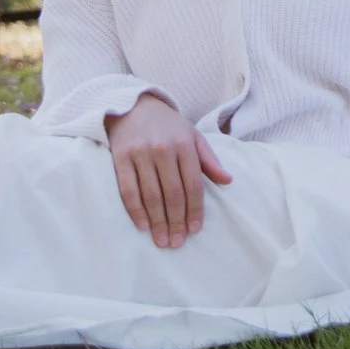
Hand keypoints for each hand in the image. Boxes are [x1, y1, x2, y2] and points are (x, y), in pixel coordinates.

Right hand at [105, 94, 231, 248]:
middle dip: (176, 221)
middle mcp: (163, 149)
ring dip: (157, 222)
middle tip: (177, 242)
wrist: (133, 105)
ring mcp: (141, 153)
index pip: (193, 184)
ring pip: (151, 195)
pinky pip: (128, 190)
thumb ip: (209, 160)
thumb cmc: (167, 126)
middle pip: (173, 194)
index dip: (195, 210)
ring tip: (162, 240)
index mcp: (185, 145)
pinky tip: (143, 225)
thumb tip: (228, 180)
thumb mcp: (192, 136)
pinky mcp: (120, 157)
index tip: (195, 230)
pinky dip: (135, 210)